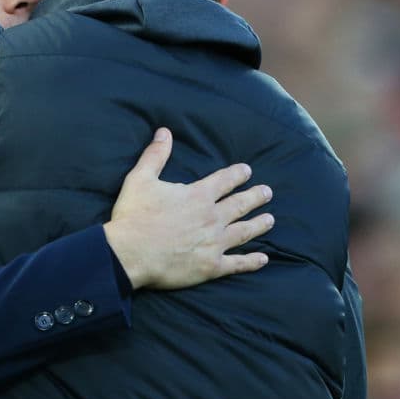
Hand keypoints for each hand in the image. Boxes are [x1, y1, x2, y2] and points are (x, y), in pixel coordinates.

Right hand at [103, 127, 271, 289]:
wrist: (129, 254)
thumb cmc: (133, 216)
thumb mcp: (140, 178)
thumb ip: (155, 155)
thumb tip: (164, 132)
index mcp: (198, 195)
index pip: (224, 181)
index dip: (237, 174)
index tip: (247, 171)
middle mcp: (212, 218)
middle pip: (240, 205)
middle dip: (255, 197)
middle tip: (267, 192)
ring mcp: (214, 243)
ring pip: (244, 231)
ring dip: (259, 224)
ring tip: (270, 220)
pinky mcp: (211, 266)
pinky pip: (238, 263)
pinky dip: (252, 261)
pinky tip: (263, 259)